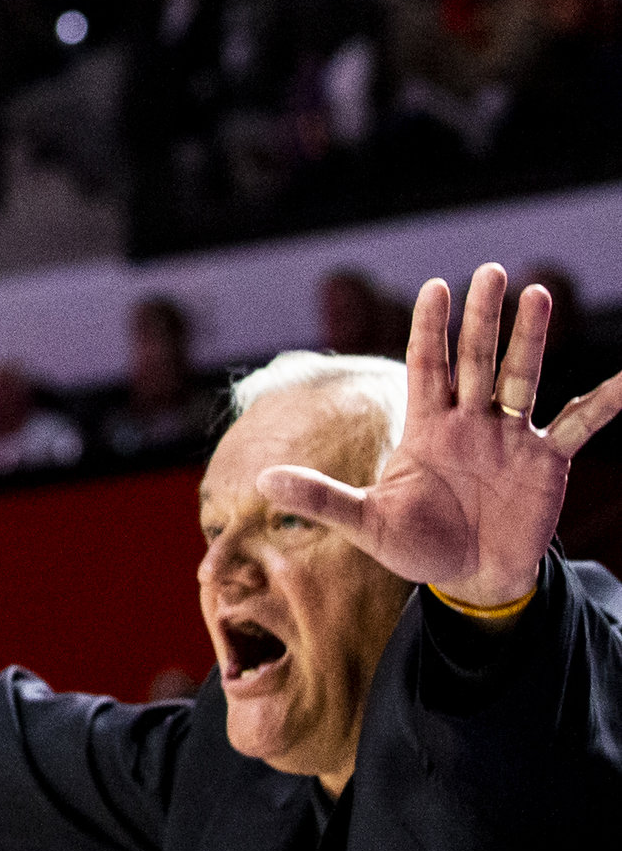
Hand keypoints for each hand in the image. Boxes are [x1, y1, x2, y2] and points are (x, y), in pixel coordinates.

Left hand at [262, 262, 621, 609]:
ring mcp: (509, 437)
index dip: (430, 326)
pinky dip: (601, 404)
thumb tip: (262, 479)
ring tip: (538, 293)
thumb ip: (321, 497)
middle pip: (475, 358)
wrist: (469, 580)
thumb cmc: (416, 546)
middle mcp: (469, 420)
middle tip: (490, 271)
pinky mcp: (544, 463)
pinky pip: (576, 426)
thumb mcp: (365, 523)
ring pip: (521, 377)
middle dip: (482, 318)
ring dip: (531, 339)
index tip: (435, 284)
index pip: (426, 363)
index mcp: (426, 425)